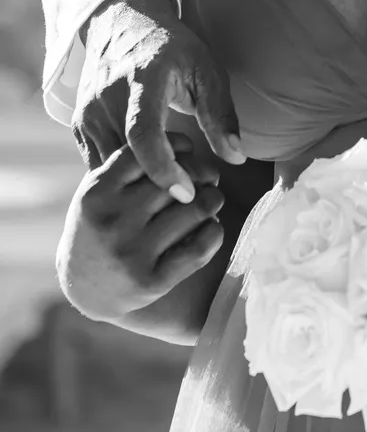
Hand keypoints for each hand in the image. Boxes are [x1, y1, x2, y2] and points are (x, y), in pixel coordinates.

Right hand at [56, 133, 225, 321]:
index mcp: (96, 193)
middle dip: (202, 175)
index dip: (177, 146)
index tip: (186, 153)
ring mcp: (130, 254)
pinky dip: (215, 231)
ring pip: (199, 208)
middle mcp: (111, 222)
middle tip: (206, 181)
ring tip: (208, 203)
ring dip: (213, 201)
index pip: (149, 151)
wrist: (86, 288)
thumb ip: (135, 162)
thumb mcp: (102, 189)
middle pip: (181, 178)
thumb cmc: (105, 224)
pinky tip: (207, 229)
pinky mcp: (152, 282)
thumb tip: (189, 142)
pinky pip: (204, 244)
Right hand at [73, 0, 244, 199]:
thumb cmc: (175, 49)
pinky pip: (99, 164)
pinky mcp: (79, 125)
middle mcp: (108, 98)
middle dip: (159, 183)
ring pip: (110, 169)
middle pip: (127, 159)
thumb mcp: (207, 72)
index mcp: (143, 80)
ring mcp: (88, 112)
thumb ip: (221, 115)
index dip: (164, 169)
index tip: (186, 193)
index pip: (144, 134)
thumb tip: (236, 157)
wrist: (124, 25)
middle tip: (193, 187)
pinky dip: (122, 176)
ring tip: (176, 177)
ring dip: (140, 183)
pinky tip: (150, 170)